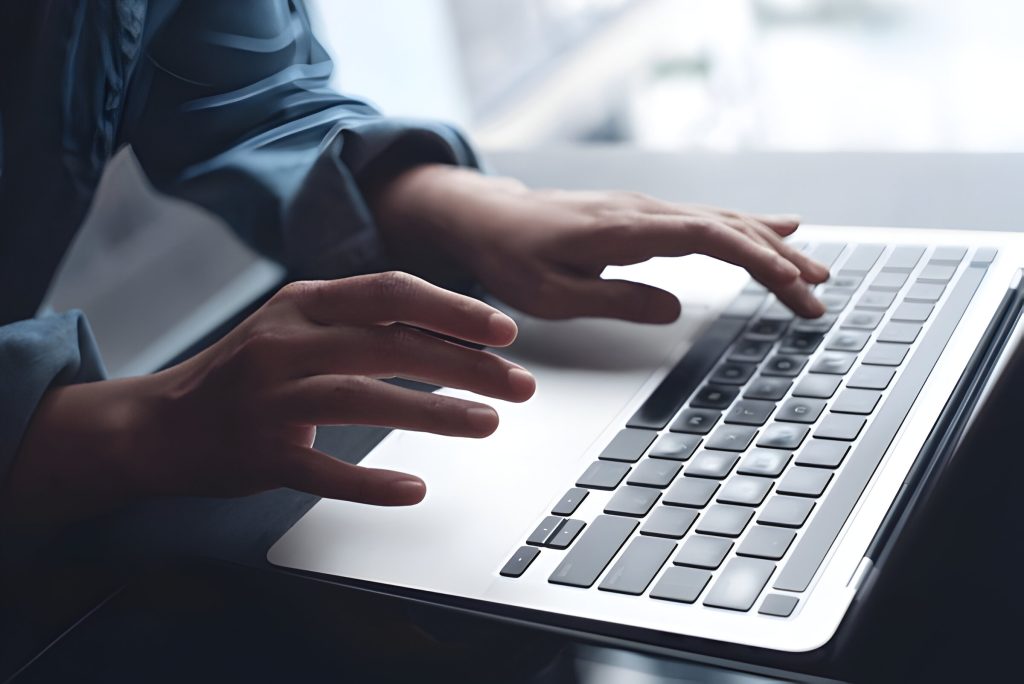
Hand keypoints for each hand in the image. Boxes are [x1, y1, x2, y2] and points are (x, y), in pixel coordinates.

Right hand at [2, 273, 535, 526]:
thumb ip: (359, 318)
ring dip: (436, 414)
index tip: (503, 332)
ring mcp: (269, 399)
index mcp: (302, 302)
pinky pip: (325, 469)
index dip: (453, 310)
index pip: (391, 292)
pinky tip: (415, 487)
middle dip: (466, 365)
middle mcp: (284, 342)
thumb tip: (449, 324)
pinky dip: (373, 482)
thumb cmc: (243, 371)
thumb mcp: (295, 323)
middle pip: (391, 346)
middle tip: (518, 385)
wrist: (159, 423)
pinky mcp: (259, 454)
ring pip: (366, 400)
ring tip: (487, 424)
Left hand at [372, 165, 829, 321]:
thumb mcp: (552, 294)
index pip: (709, 237)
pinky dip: (747, 228)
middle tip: (820, 292)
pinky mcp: (643, 216)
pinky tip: (776, 228)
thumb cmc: (511, 257)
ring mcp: (645, 209)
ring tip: (814, 268)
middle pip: (728, 227)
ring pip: (723, 221)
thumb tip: (675, 309)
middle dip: (780, 259)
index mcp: (624, 229)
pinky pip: (706, 219)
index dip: (757, 260)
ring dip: (772, 245)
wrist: (485, 219)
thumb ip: (615, 301)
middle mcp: (643, 211)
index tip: (793, 287)